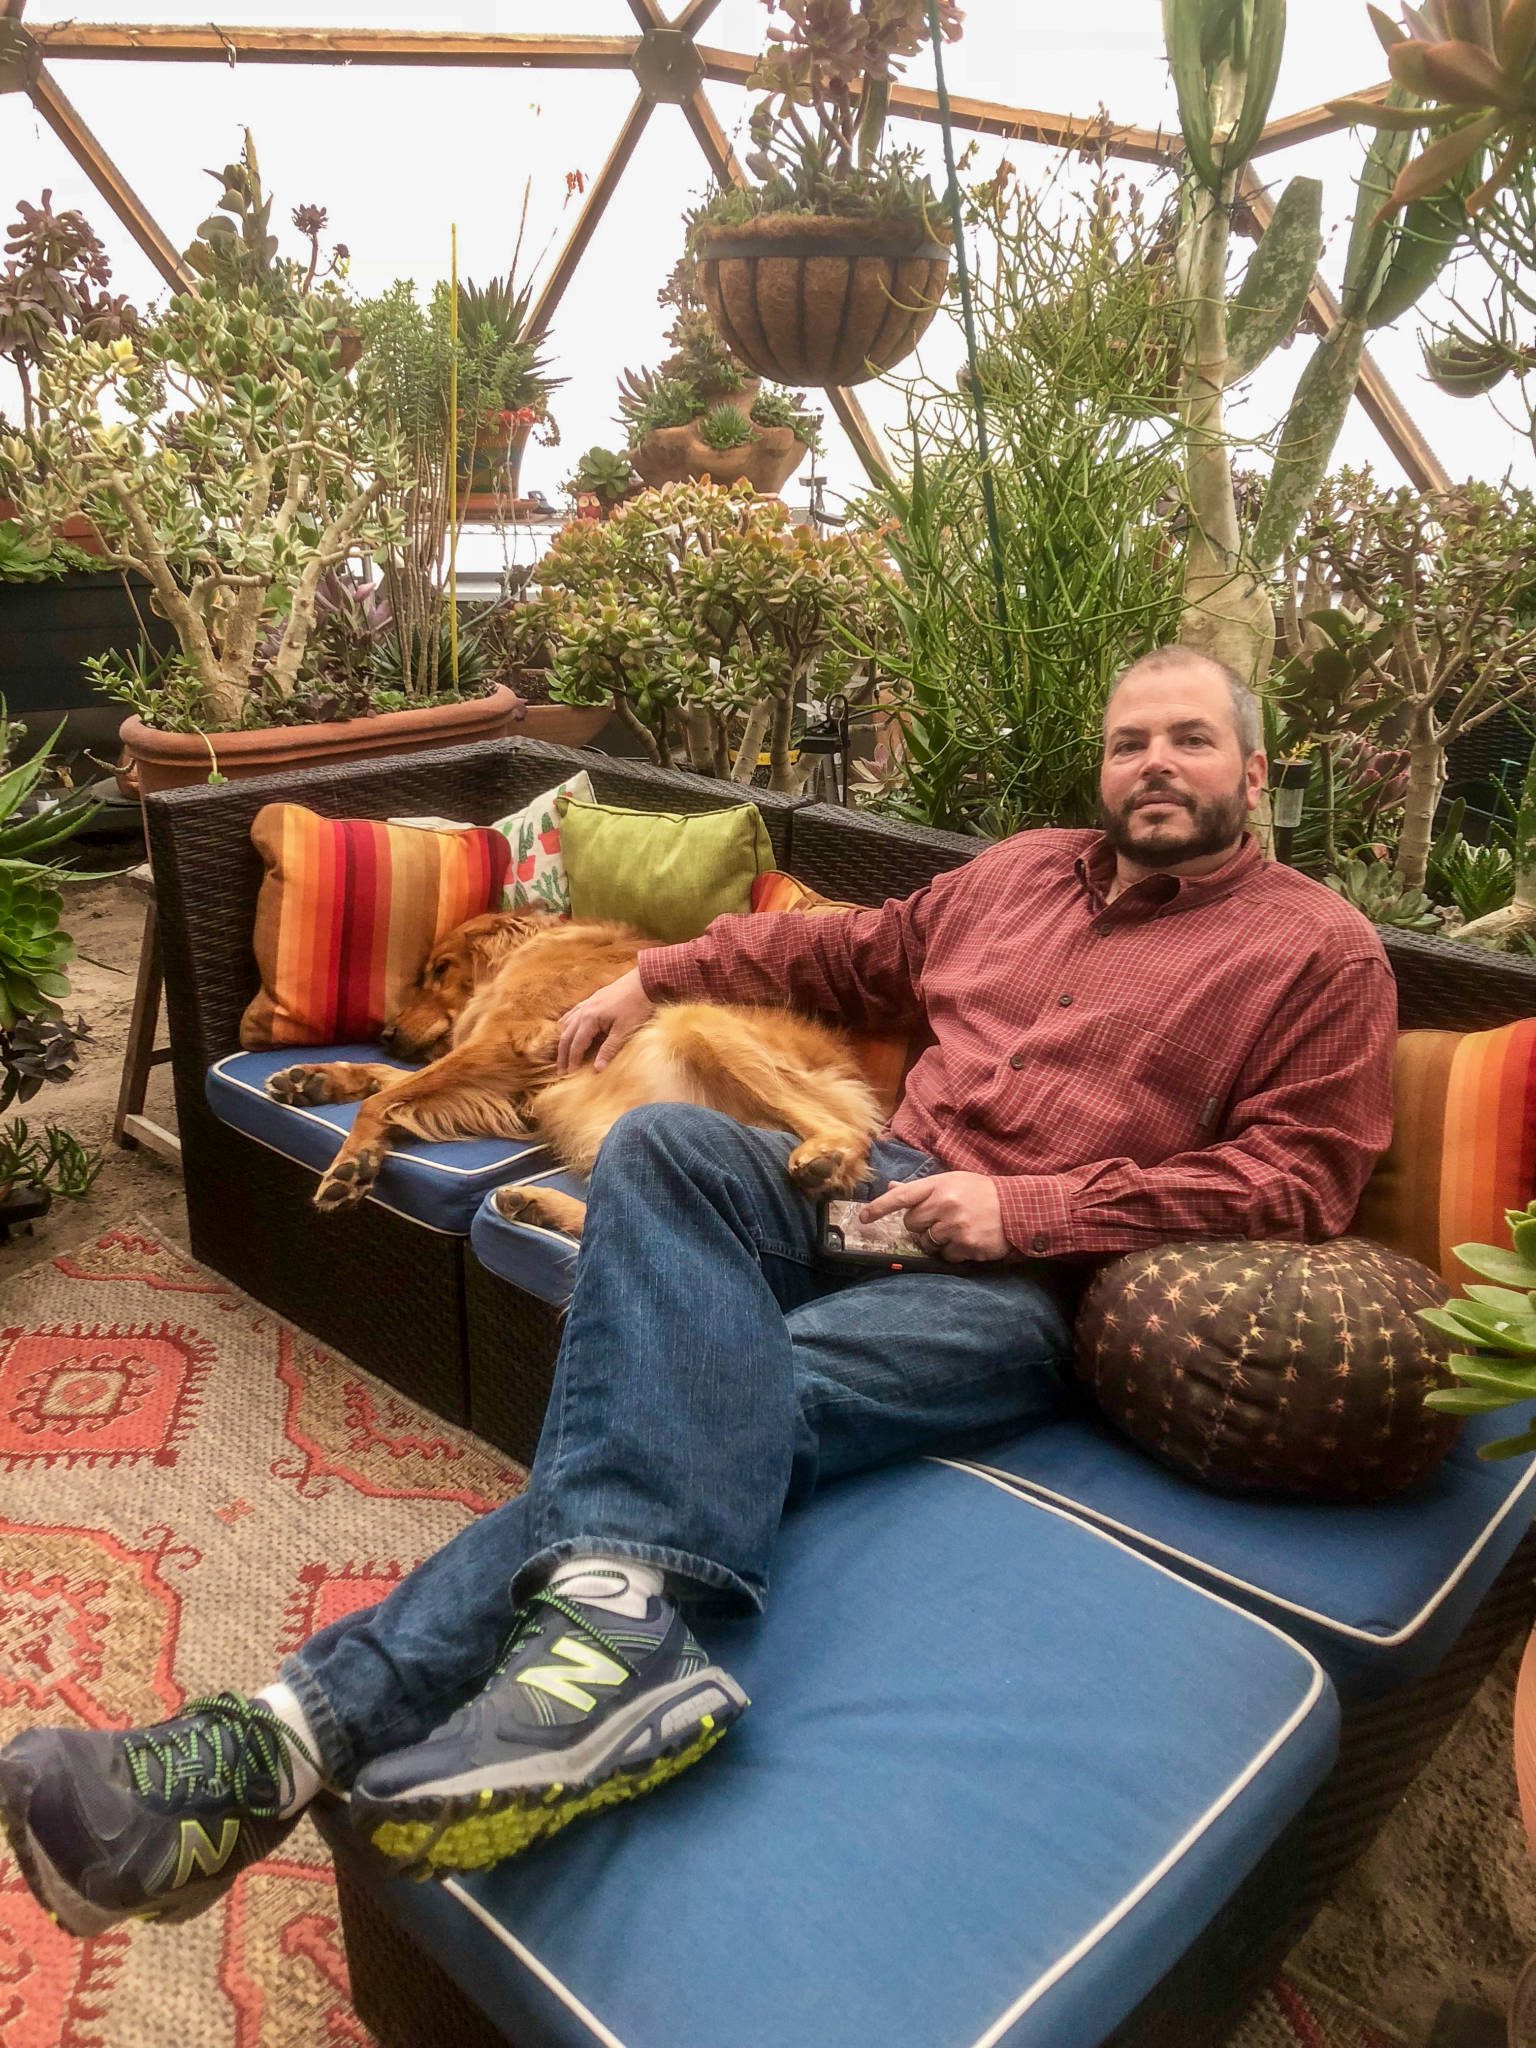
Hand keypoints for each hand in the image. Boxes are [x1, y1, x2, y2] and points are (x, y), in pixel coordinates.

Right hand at [557, 968, 654, 1073]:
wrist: (644, 981)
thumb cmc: (637, 1005)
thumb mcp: (625, 1030)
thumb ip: (609, 1049)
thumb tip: (597, 1069)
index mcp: (589, 1018)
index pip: (576, 1045)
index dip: (572, 1061)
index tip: (569, 1075)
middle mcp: (583, 1010)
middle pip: (566, 1036)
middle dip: (563, 1055)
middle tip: (561, 1071)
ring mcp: (586, 1003)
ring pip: (566, 1024)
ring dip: (563, 1041)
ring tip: (562, 1055)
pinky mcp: (592, 999)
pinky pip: (572, 1014)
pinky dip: (567, 1025)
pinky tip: (567, 1030)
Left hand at [860, 1172, 1010, 1262]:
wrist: (1018, 1208)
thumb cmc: (981, 1193)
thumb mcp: (953, 1182)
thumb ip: (922, 1188)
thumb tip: (892, 1187)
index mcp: (939, 1184)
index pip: (901, 1196)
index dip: (879, 1207)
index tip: (863, 1217)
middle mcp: (944, 1204)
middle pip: (911, 1223)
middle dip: (921, 1224)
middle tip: (940, 1219)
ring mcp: (955, 1226)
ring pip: (926, 1241)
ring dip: (936, 1240)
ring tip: (955, 1229)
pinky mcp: (966, 1245)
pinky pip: (944, 1256)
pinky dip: (952, 1252)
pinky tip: (966, 1240)